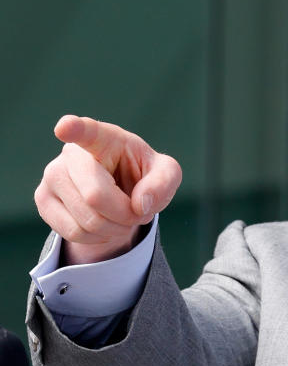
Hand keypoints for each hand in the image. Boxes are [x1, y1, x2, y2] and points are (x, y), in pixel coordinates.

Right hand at [33, 115, 181, 265]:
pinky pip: (74, 233)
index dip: (75, 128)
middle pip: (95, 196)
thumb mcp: (166, 173)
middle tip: (137, 211)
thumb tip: (139, 204)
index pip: (87, 131)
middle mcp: (71, 154)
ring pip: (86, 220)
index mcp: (104, 138)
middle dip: (125, 214)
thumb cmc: (143, 175)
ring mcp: (52, 176)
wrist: (120, 192)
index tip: (65, 127)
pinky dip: (98, 237)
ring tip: (122, 217)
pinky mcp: (43, 200)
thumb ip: (164, 182)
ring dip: (115, 228)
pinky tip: (105, 225)